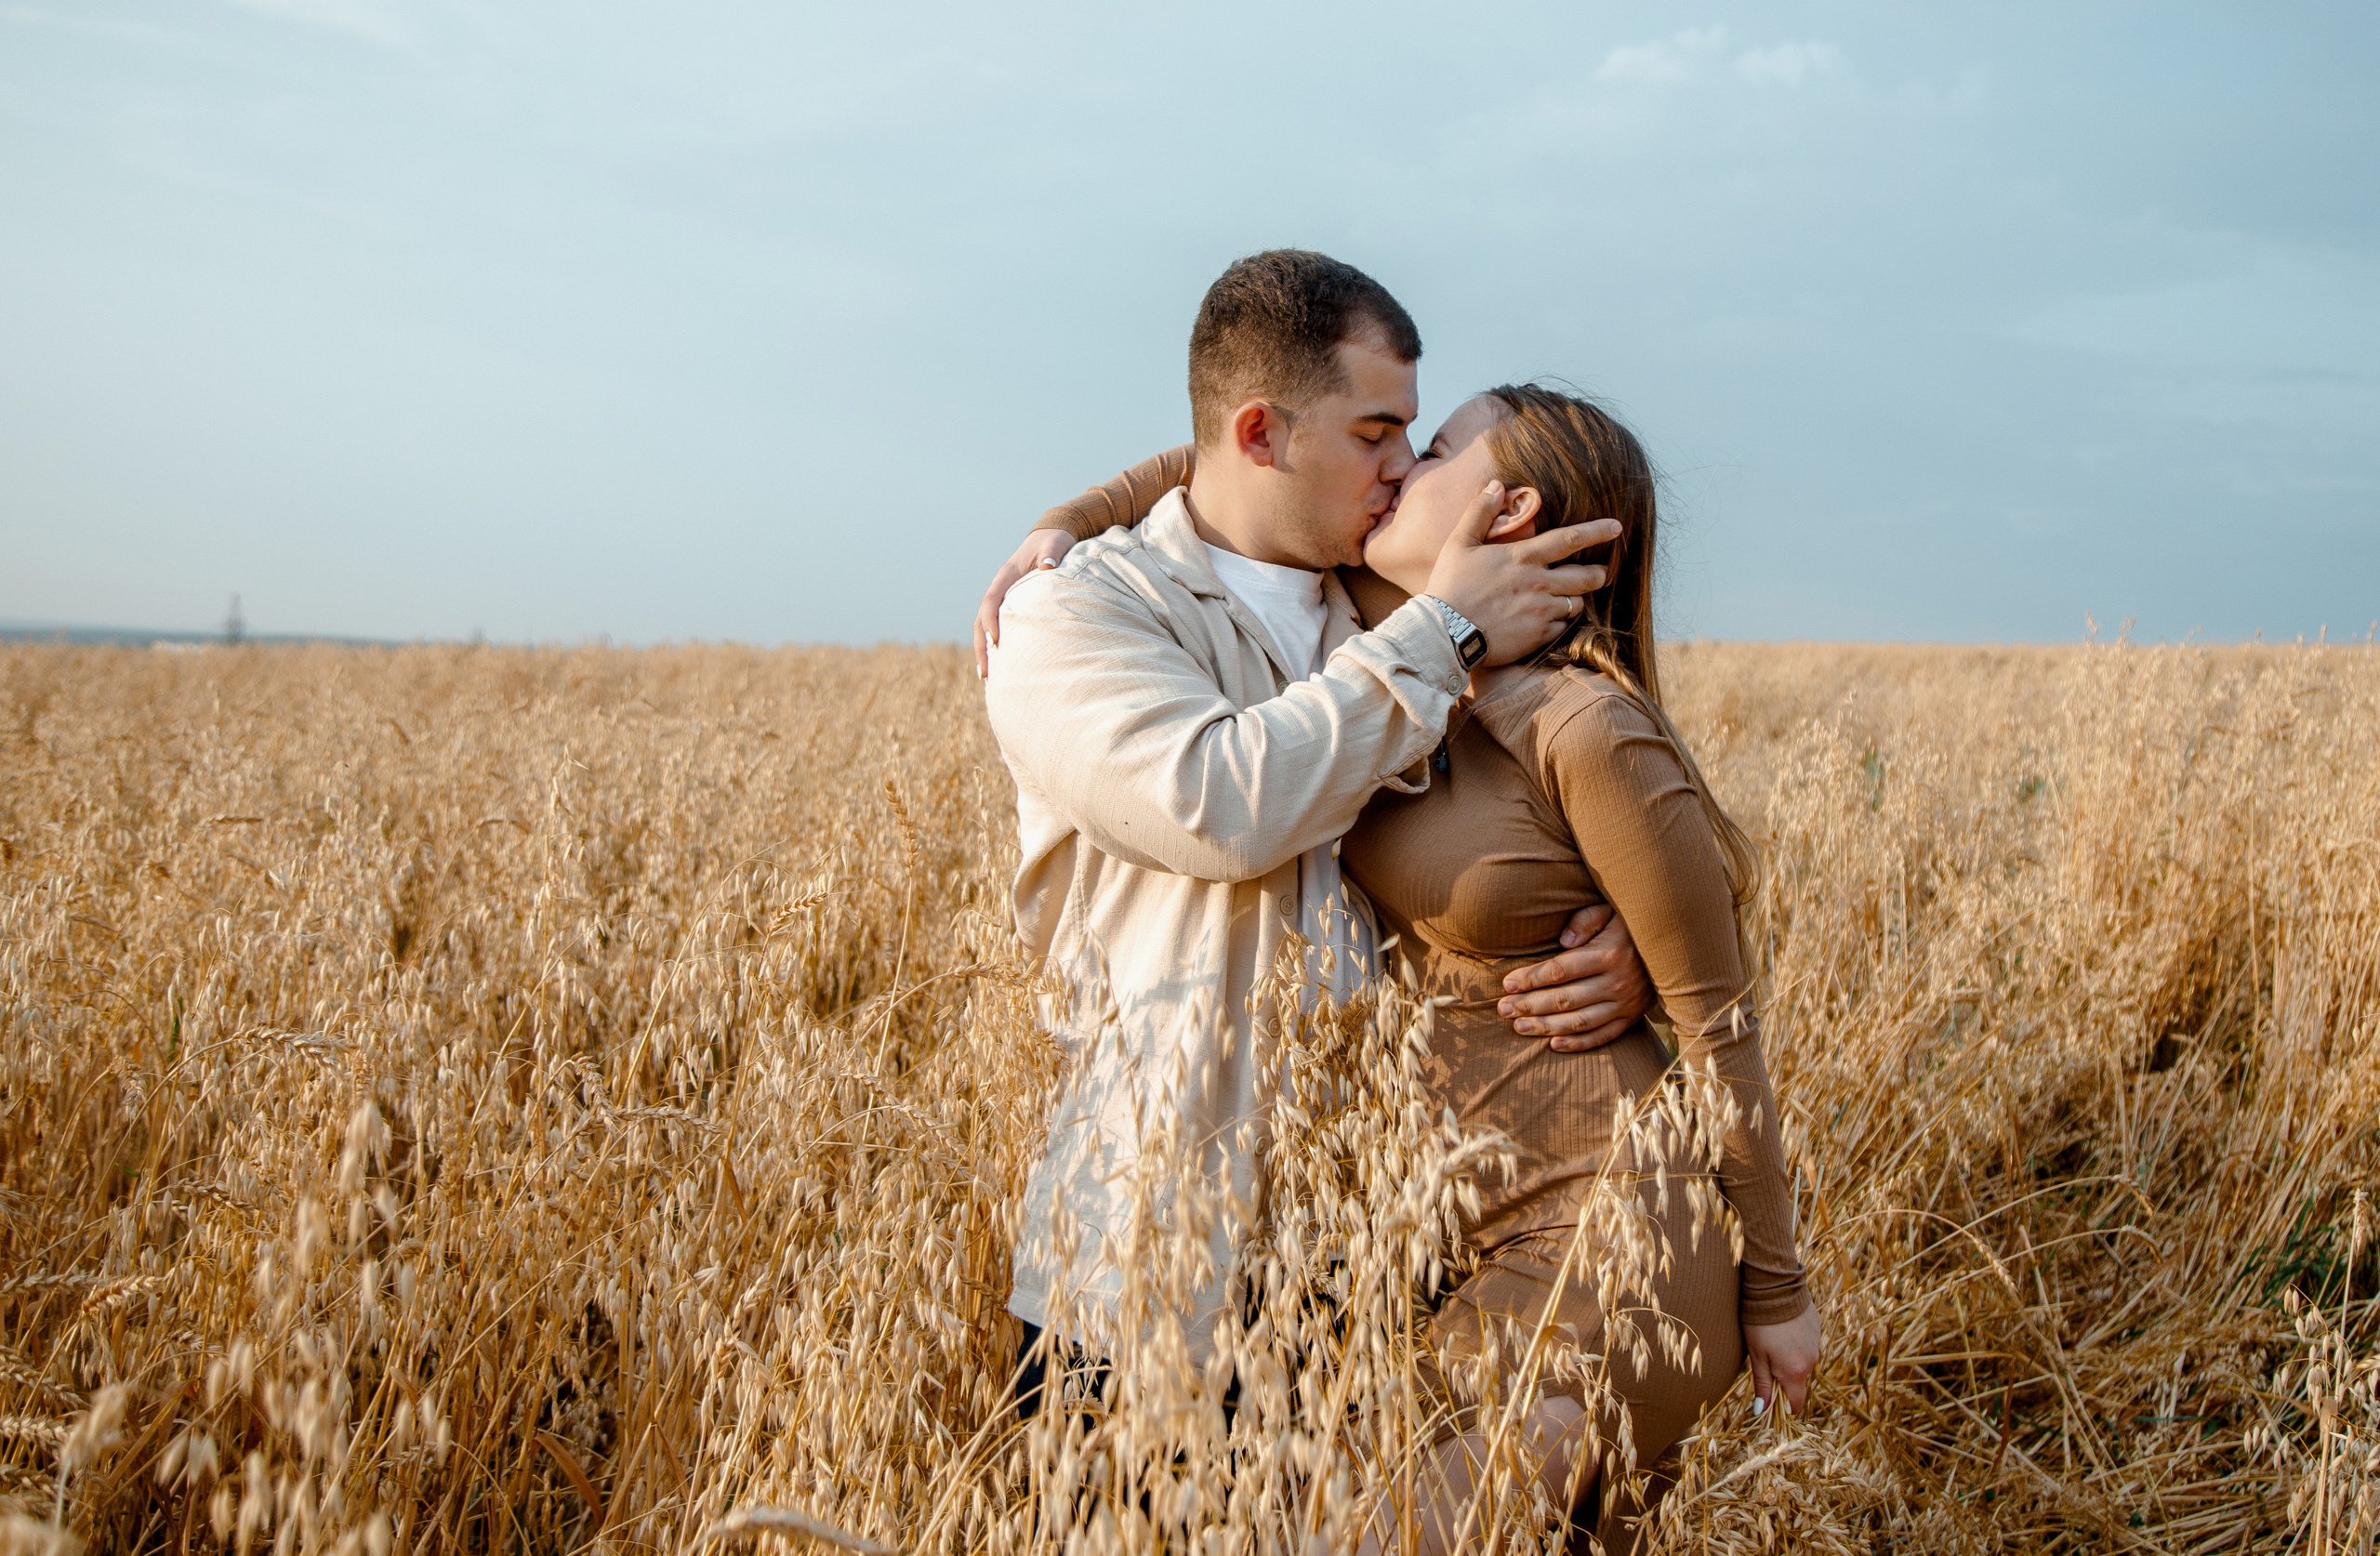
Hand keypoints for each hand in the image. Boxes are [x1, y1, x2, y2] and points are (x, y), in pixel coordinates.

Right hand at [975, 530, 1076, 675]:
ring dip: (983, 649)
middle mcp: (1000, 587)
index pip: (992, 599)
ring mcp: (1002, 596)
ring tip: (986, 675)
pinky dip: (992, 644)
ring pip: (983, 625)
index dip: (990, 620)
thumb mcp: (1055, 544)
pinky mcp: (1009, 604)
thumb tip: (1046, 566)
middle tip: (985, 671)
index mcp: (1007, 574)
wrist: (1050, 536)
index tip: (996, 641)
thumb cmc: (1054, 542)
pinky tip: (998, 664)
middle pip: (981, 618)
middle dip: (981, 645)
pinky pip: (996, 625)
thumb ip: (1051, 554)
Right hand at [1420, 481, 1616, 667]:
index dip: (1596, 531)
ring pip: (1576, 604)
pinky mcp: (1538, 636)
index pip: (1569, 539)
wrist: (1445, 632)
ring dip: (1575, 600)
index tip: (1616, 527)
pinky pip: (1562, 629)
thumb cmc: (1450, 586)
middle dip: (1598, 573)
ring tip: (1565, 600)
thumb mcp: (1459, 542)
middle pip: (1586, 576)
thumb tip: (1495, 485)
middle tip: (1600, 573)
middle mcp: (1539, 583)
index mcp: (1523, 557)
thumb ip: (1480, 512)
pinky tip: (1543, 623)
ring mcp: (1541, 611)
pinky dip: (1558, 624)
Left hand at [1496, 903, 1653, 1050]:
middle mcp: (1617, 983)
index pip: (1561, 971)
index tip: (1508, 984)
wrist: (1672, 948)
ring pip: (1579, 1022)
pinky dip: (1577, 1044)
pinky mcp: (1631, 1019)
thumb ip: (1585, 920)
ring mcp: (1625, 1005)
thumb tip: (1564, 942)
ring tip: (1519, 1026)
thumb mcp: (1611, 911)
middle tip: (1503, 1008)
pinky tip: (1552, 1045)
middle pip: (1564, 999)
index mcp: (1608, 954)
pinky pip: (1602, 1036)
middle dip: (1530, 1005)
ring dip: (1546, 1026)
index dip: (1531, 978)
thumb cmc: (1631, 924)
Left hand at [1744, 1303, 1822, 1417]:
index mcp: (1796, 1371)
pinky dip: (1796, 1342)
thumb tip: (1762, 1410)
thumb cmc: (1760, 1324)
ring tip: (1773, 1340)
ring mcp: (1816, 1344)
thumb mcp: (1757, 1356)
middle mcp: (1812, 1361)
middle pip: (1799, 1380)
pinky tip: (1783, 1329)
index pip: (1797, 1402)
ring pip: (1803, 1361)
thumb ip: (1762, 1384)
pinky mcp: (1817, 1329)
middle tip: (1765, 1360)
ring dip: (1790, 1358)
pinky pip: (1807, 1344)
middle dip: (1784, 1378)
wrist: (1775, 1288)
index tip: (1773, 1401)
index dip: (1784, 1406)